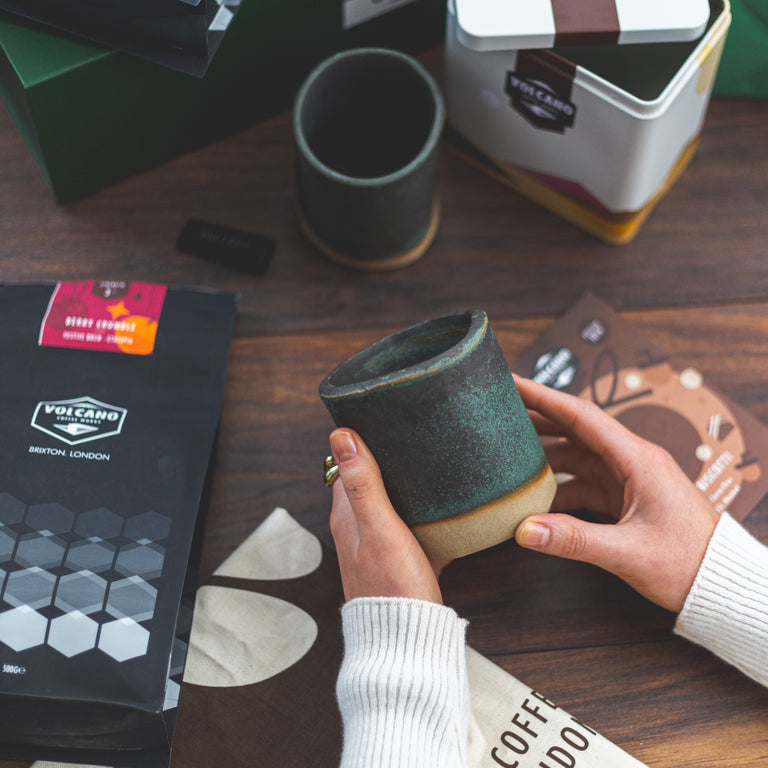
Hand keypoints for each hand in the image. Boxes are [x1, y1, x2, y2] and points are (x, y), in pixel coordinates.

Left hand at [328, 428, 443, 603]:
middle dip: (392, 460)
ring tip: (437, 461)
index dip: (361, 441)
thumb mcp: (379, 527)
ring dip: (412, 487)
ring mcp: (383, 545)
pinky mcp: (405, 560)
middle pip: (373, 482)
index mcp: (347, 515)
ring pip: (397, 504)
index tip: (382, 418)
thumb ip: (362, 482)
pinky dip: (431, 517)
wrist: (409, 640)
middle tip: (416, 435)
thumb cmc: (391, 586)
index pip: (347, 466)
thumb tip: (340, 434)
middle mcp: (360, 528)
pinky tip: (453, 509)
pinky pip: (418, 529)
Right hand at [513, 376, 718, 612]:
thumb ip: (574, 540)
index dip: (543, 397)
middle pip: (574, 430)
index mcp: (637, 459)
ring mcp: (628, 479)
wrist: (724, 584)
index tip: (512, 382)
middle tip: (497, 413)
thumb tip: (524, 530)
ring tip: (507, 455)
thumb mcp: (628, 552)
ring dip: (544, 456)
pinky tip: (534, 499)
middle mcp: (632, 460)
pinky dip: (558, 488)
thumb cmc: (689, 563)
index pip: (581, 415)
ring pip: (577, 456)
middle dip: (536, 420)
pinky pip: (583, 483)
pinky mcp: (625, 498)